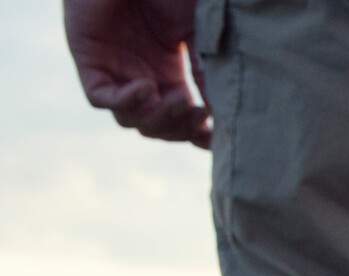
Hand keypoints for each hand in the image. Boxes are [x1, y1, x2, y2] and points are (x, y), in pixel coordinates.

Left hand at [66, 0, 209, 147]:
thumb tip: (226, 111)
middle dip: (181, 128)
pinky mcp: (88, 59)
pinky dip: (126, 101)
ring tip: (177, 100)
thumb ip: (210, 70)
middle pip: (158, 127)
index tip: (219, 137)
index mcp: (169, 75)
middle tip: (201, 112)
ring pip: (132, 119)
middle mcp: (142, 77)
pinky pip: (101, 98)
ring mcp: (115, 70)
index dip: (198, 134)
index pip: (181, 120)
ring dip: (157, 118)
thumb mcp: (200, 31)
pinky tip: (146, 88)